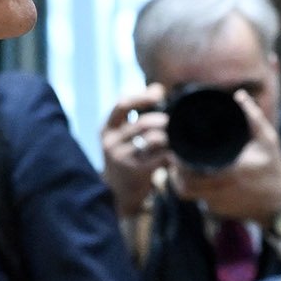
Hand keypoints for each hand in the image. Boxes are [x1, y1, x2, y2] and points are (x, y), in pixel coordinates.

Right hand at [100, 85, 168, 216]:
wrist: (116, 192)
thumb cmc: (125, 157)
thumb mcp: (122, 136)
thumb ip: (136, 114)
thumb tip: (157, 88)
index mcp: (107, 128)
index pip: (121, 105)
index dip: (141, 97)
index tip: (158, 94)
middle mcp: (111, 141)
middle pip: (142, 123)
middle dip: (162, 121)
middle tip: (171, 123)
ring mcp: (121, 157)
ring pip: (152, 139)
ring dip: (167, 137)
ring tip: (173, 139)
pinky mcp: (134, 171)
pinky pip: (159, 157)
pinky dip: (170, 154)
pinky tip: (174, 155)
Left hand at [174, 90, 280, 226]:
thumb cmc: (274, 170)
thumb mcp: (268, 141)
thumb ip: (253, 117)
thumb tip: (240, 96)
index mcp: (227, 174)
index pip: (189, 175)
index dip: (178, 164)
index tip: (177, 150)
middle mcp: (218, 193)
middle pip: (182, 187)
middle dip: (175, 172)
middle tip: (176, 156)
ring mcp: (217, 205)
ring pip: (188, 195)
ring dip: (183, 181)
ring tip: (184, 165)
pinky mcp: (218, 212)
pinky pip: (199, 199)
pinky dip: (197, 188)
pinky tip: (201, 176)